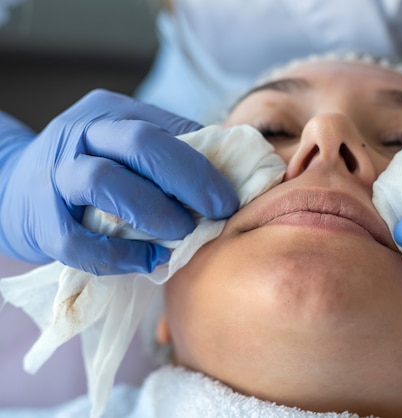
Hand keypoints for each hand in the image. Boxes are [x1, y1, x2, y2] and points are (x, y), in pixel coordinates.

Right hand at [0, 89, 238, 274]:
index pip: (165, 128)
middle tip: (220, 210)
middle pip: (140, 143)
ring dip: (154, 210)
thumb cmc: (90, 170)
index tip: (231, 193)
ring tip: (184, 232)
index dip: (205, 162)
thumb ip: (169, 152)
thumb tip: (229, 172)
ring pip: (103, 181)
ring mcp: (56, 176)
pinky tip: (151, 260)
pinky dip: (120, 255)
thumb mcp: (123, 147)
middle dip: (189, 179)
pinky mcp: (41, 222)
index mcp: (110, 114)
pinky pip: (78, 241)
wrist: (11, 188)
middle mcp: (81, 135)